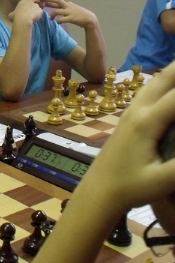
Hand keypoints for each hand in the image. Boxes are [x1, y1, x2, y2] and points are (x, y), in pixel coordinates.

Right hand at [8, 0, 43, 25]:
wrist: (23, 20)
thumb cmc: (16, 17)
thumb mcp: (11, 15)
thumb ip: (13, 13)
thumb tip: (12, 15)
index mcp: (23, 1)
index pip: (30, 0)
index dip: (31, 3)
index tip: (30, 8)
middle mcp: (30, 2)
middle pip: (35, 3)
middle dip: (34, 7)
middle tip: (32, 13)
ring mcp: (36, 5)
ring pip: (38, 8)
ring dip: (37, 11)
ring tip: (34, 17)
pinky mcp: (40, 10)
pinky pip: (40, 13)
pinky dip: (39, 15)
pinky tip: (36, 19)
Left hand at [45, 0, 97, 28]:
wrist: (89, 19)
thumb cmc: (80, 14)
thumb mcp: (72, 8)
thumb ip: (65, 7)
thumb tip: (57, 7)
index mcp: (68, 4)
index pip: (57, 0)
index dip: (49, 0)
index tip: (42, 0)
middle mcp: (68, 6)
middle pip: (57, 0)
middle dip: (49, 1)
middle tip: (42, 3)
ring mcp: (69, 12)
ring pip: (57, 11)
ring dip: (52, 15)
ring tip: (51, 18)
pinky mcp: (71, 18)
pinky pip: (61, 19)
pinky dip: (58, 21)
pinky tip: (58, 23)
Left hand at [79, 61, 174, 210]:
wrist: (99, 189)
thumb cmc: (130, 187)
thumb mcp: (162, 180)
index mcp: (147, 122)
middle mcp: (138, 109)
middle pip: (166, 77)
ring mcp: (131, 110)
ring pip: (156, 80)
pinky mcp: (128, 115)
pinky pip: (150, 89)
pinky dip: (166, 79)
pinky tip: (173, 78)